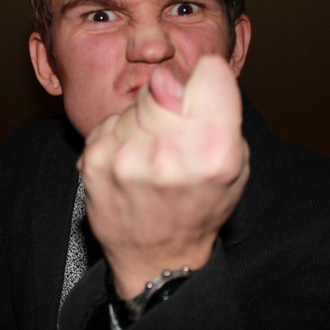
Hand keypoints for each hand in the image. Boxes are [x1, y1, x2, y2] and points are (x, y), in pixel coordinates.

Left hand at [78, 55, 248, 298]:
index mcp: (215, 152)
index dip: (208, 83)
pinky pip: (109, 122)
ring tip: (151, 157)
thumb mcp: (234, 164)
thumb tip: (164, 78)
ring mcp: (127, 158)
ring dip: (142, 122)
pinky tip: (130, 163)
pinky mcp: (95, 161)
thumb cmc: (200, 205)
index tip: (204, 102)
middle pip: (163, 83)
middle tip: (174, 140)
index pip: (209, 70)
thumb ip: (213, 114)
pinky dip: (119, 137)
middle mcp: (169, 154)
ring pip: (134, 103)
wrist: (156, 258)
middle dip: (170, 102)